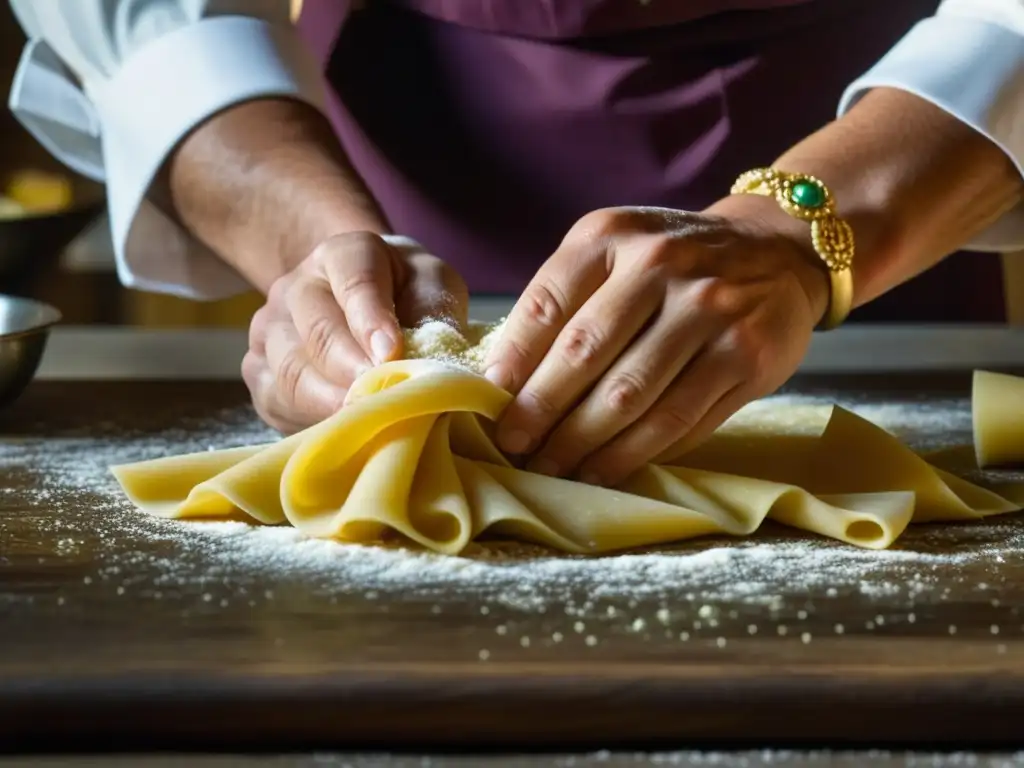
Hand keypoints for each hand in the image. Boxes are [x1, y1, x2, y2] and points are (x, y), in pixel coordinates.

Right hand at [243, 232, 467, 432]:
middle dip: (353, 372)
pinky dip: (308, 421)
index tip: (392, 353)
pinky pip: (275, 402)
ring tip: (368, 422)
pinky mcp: (257, 370)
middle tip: (384, 401)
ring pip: (291, 372)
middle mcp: (297, 286)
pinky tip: (343, 430)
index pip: (353, 280)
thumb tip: (440, 364)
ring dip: (331, 403)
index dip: (371, 318)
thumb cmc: (405, 294)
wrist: (358, 299)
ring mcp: (270, 328)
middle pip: (318, 332)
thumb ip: (437, 314)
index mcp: (343, 254)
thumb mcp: (433, 286)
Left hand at [483, 198, 830, 485]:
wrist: (777, 252)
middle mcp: (660, 264)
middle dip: (539, 412)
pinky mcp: (745, 356)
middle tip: (513, 447)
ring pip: (629, 396)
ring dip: (582, 443)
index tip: (488, 402)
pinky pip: (678, 419)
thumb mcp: (616, 252)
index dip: (512, 361)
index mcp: (611, 236)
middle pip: (583, 354)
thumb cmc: (673, 264)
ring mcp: (709, 310)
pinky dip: (634, 453)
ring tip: (552, 467)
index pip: (546, 305)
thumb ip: (568, 301)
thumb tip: (508, 381)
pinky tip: (604, 469)